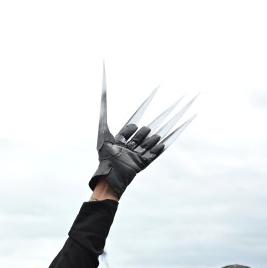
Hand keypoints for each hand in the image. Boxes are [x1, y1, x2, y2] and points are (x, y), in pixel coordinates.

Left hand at [88, 65, 193, 197]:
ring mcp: (134, 157)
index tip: (133, 126)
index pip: (127, 132)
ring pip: (147, 145)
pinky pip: (151, 156)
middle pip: (139, 137)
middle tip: (146, 130)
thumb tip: (103, 93)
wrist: (111, 174)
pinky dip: (157, 150)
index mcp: (117, 143)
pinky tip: (163, 143)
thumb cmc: (106, 155)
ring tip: (157, 135)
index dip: (130, 129)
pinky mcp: (140, 165)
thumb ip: (103, 114)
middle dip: (143, 133)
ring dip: (152, 140)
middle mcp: (126, 150)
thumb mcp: (103, 133)